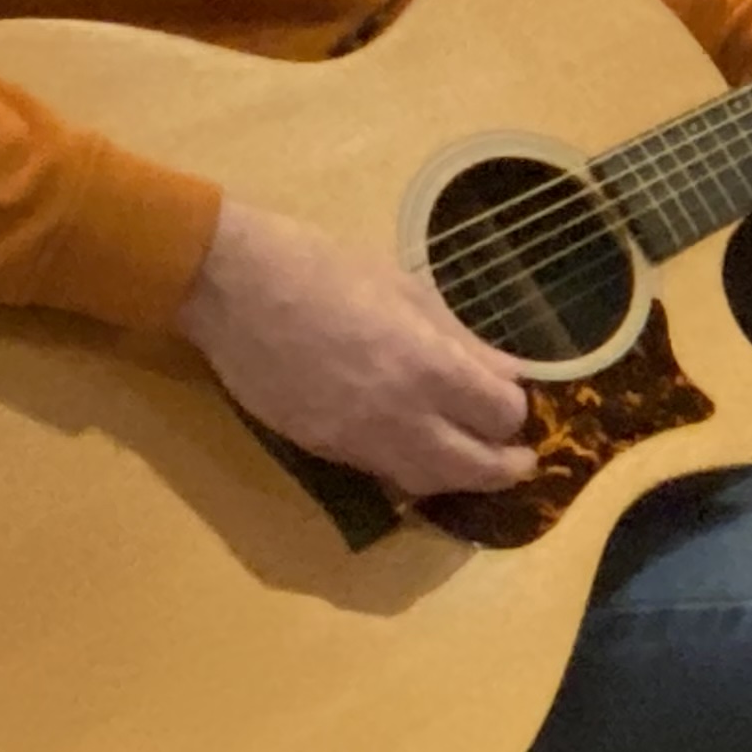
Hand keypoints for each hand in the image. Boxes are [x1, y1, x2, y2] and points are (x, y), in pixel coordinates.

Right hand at [176, 198, 534, 496]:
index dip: (513, 411)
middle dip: (505, 468)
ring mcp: (358, 440)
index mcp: (428, 366)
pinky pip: (382, 474)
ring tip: (474, 464)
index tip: (510, 400)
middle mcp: (401, 415)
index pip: (501, 415)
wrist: (233, 287)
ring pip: (427, 483)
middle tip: (519, 461)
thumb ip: (463, 340)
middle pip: (474, 469)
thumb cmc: (324, 268)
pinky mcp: (322, 450)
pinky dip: (411, 472)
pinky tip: (419, 452)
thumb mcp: (407, 290)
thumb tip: (510, 374)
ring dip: (459, 479)